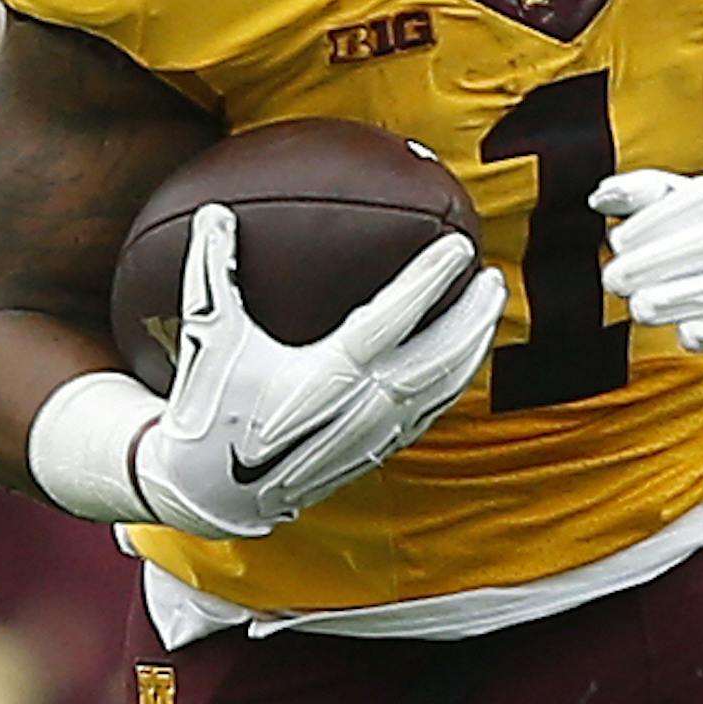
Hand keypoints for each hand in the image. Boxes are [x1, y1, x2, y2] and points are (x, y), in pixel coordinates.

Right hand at [134, 205, 505, 537]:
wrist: (211, 490)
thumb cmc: (210, 407)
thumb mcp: (209, 337)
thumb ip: (214, 271)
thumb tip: (215, 213)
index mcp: (327, 374)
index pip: (394, 318)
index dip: (430, 280)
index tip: (458, 247)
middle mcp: (362, 405)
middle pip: (440, 356)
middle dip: (473, 315)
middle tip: (492, 276)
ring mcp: (375, 432)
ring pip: (443, 387)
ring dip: (472, 346)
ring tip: (488, 308)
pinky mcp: (375, 450)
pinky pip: (430, 411)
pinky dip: (454, 380)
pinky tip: (462, 358)